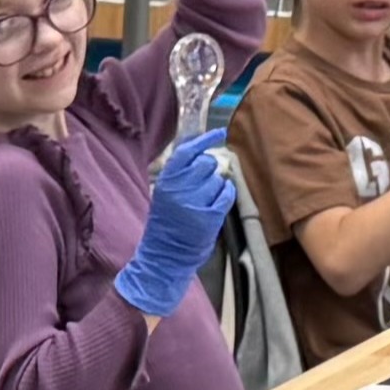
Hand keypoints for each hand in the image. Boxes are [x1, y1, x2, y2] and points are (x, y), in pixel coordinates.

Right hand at [117, 129, 237, 317]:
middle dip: (209, 170)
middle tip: (203, 184)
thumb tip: (201, 148)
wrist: (164, 257)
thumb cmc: (166, 223)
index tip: (220, 133)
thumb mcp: (165, 193)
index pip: (187, 152)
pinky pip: (226, 195)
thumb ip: (180, 173)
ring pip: (217, 179)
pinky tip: (218, 201)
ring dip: (216, 186)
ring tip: (204, 200)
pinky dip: (226, 194)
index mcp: (166, 182)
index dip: (205, 140)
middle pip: (206, 164)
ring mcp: (195, 204)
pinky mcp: (209, 218)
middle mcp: (179, 190)